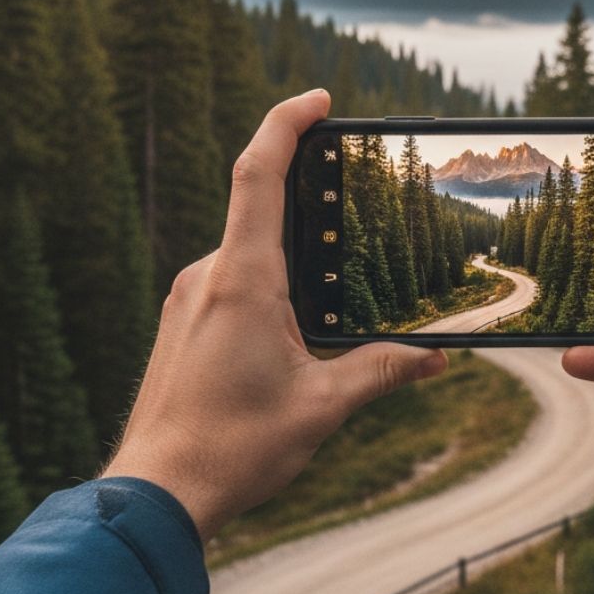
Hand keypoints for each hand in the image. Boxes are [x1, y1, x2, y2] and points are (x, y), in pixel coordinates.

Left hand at [103, 90, 447, 542]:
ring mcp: (188, 297)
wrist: (154, 493)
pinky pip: (231, 281)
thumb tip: (438, 356)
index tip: (319, 99)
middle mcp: (208, 275)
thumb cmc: (232, 448)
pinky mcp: (182, 321)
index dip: (286, 122)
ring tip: (332, 296)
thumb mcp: (322, 406)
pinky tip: (293, 329)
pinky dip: (268, 284)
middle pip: (260, 209)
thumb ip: (383, 371)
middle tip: (356, 214)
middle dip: (310, 204)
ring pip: (249, 253)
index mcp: (243, 279)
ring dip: (292, 258)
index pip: (259, 173)